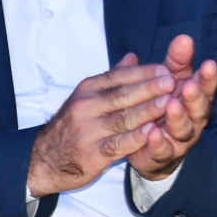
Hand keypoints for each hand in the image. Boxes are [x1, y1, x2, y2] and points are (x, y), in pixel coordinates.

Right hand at [27, 54, 178, 196]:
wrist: (43, 160)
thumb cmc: (73, 124)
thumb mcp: (87, 96)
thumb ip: (112, 78)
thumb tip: (133, 56)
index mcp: (88, 90)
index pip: (118, 77)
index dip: (143, 73)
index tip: (166, 69)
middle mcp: (86, 107)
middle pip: (122, 96)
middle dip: (149, 89)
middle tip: (173, 82)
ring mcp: (88, 131)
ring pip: (122, 119)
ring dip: (147, 111)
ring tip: (169, 103)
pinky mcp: (91, 155)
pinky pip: (117, 145)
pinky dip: (135, 138)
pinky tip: (151, 133)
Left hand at [126, 33, 216, 180]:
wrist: (149, 145)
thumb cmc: (163, 105)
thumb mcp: (170, 79)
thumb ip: (177, 61)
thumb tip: (184, 37)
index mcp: (195, 99)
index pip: (207, 87)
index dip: (209, 78)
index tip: (209, 64)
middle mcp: (193, 120)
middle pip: (200, 109)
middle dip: (196, 98)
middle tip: (189, 86)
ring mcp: (180, 139)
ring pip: (184, 130)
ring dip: (178, 118)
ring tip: (170, 106)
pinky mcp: (163, 155)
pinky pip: (162, 150)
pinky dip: (158, 142)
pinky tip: (152, 132)